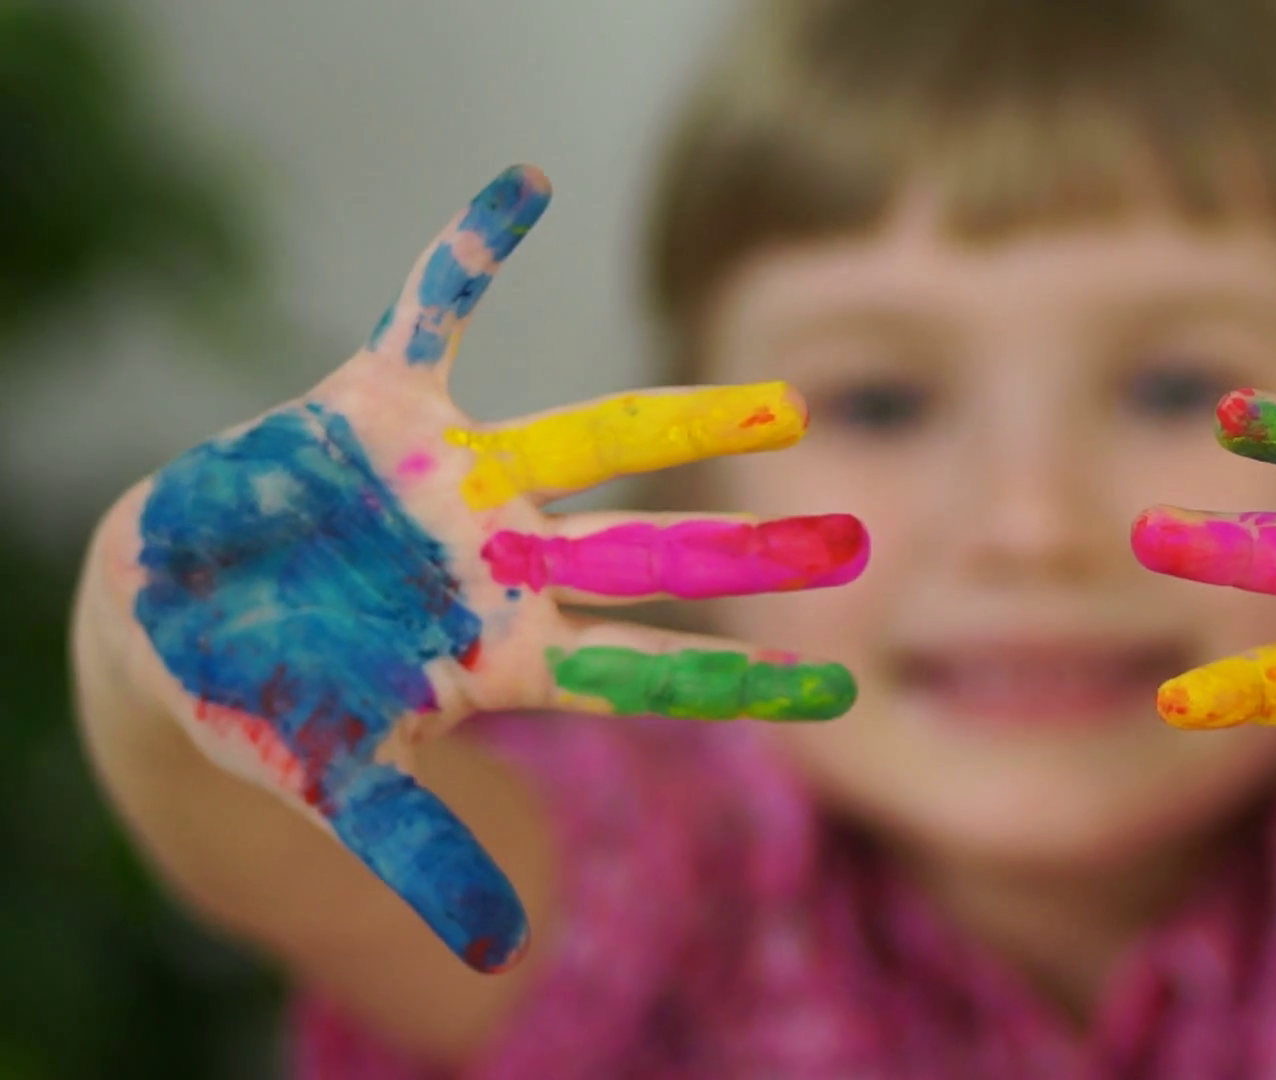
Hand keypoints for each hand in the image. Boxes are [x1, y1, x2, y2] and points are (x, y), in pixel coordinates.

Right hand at [91, 166, 868, 970]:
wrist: (187, 614)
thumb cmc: (279, 701)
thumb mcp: (343, 779)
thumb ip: (419, 853)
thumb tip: (498, 953)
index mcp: (506, 652)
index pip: (645, 677)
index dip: (735, 689)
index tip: (837, 701)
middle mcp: (506, 559)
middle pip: (648, 554)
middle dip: (744, 551)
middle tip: (854, 545)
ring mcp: (454, 484)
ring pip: (583, 439)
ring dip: (676, 418)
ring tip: (783, 396)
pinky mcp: (380, 411)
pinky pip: (425, 311)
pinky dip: (464, 254)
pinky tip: (524, 187)